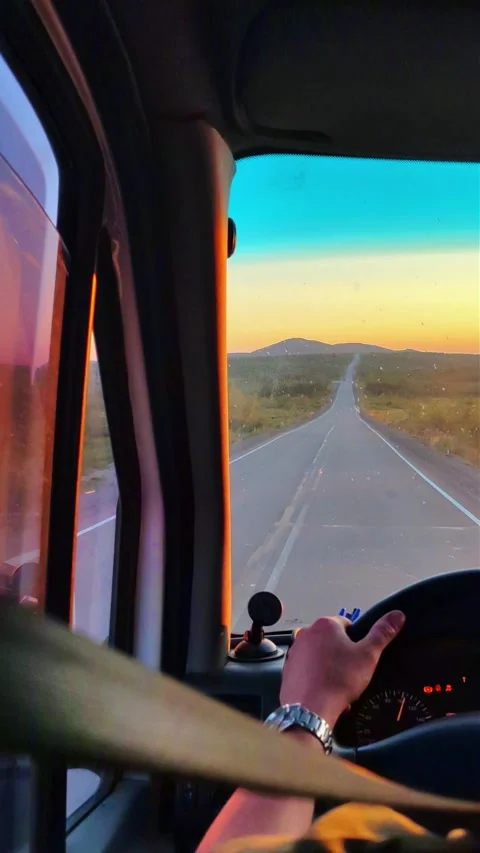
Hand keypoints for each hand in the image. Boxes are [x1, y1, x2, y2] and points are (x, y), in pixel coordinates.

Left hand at [280, 611, 404, 727]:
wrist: (310, 708)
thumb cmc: (338, 680)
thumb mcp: (368, 655)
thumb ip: (382, 633)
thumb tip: (396, 616)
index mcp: (326, 624)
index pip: (347, 624)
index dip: (357, 641)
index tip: (359, 657)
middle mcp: (307, 633)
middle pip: (332, 639)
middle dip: (342, 653)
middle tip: (350, 671)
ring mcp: (295, 651)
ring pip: (319, 654)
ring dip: (328, 665)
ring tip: (337, 682)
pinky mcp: (289, 668)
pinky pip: (307, 669)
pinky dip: (316, 676)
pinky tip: (324, 689)